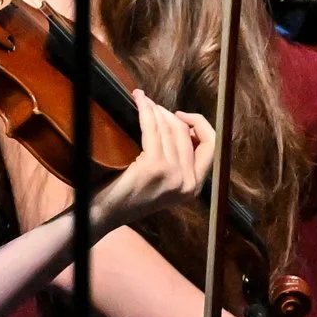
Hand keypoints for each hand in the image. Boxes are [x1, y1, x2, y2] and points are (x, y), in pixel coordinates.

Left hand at [86, 92, 215, 230]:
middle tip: (153, 106)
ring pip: (170, 129)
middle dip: (169, 114)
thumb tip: (181, 127)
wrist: (105, 215)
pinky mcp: (153, 167)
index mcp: (194, 187)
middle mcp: (188, 183)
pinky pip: (152, 129)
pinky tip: (139, 101)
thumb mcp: (164, 185)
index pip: (211, 147)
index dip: (200, 125)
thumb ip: (179, 164)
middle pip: (186, 134)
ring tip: (144, 101)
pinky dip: (146, 110)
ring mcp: (172, 175)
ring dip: (156, 109)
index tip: (183, 117)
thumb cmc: (128, 197)